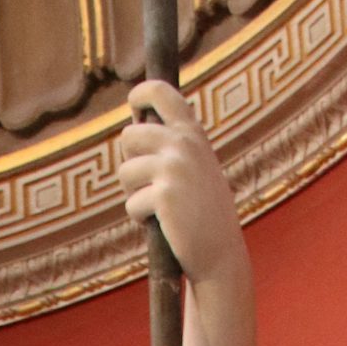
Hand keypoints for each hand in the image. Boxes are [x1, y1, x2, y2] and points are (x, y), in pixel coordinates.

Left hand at [117, 81, 242, 285]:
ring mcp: (173, 168)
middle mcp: (183, 144)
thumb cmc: (203, 213)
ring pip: (125, 172)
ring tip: (158, 207)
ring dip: (134, 193)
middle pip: (129, 136)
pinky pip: (131, 203)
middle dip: (131, 162)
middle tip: (149, 184)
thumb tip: (133, 129)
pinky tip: (162, 224)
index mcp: (193, 134)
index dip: (140, 94)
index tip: (134, 104)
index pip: (160, 92)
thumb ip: (174, 145)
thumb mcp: (197, 167)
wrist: (221, 253)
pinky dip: (140, 218)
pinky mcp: (162, 195)